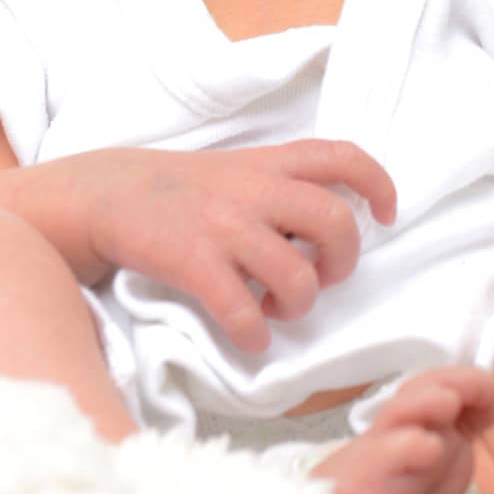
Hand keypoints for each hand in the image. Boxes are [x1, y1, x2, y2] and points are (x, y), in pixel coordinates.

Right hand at [81, 140, 397, 353]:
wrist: (108, 194)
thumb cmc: (183, 191)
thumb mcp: (239, 170)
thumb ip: (284, 186)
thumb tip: (333, 227)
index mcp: (269, 163)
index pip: (343, 157)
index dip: (378, 185)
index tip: (384, 216)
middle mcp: (253, 189)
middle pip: (335, 222)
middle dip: (342, 262)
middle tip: (323, 276)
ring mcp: (223, 225)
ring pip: (296, 276)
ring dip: (297, 306)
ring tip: (277, 309)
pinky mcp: (192, 261)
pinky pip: (241, 310)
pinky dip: (255, 335)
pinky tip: (250, 336)